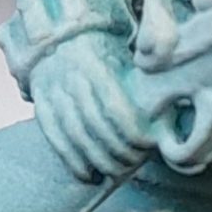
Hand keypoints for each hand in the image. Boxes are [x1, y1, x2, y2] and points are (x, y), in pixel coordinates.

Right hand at [28, 31, 154, 181]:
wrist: (58, 36)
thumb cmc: (103, 48)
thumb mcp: (123, 50)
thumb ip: (143, 72)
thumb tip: (170, 102)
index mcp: (95, 61)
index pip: (114, 105)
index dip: (132, 131)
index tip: (148, 145)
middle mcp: (70, 75)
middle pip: (94, 124)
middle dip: (115, 150)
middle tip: (133, 165)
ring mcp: (51, 90)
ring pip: (73, 133)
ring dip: (95, 160)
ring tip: (113, 175)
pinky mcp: (41, 103)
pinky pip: (54, 136)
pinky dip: (70, 160)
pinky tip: (86, 175)